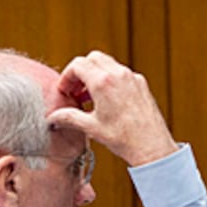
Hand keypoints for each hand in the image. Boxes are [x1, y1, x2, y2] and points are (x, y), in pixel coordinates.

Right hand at [47, 51, 178, 166]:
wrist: (152, 147)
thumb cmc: (125, 139)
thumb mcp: (91, 127)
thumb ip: (69, 118)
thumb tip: (53, 118)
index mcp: (104, 82)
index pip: (78, 65)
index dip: (67, 77)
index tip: (65, 91)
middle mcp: (120, 75)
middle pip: (93, 58)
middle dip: (81, 72)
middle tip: (76, 91)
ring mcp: (133, 79)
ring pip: (109, 64)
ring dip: (96, 75)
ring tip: (90, 98)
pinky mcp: (142, 86)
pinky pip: (122, 74)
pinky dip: (111, 80)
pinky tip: (107, 101)